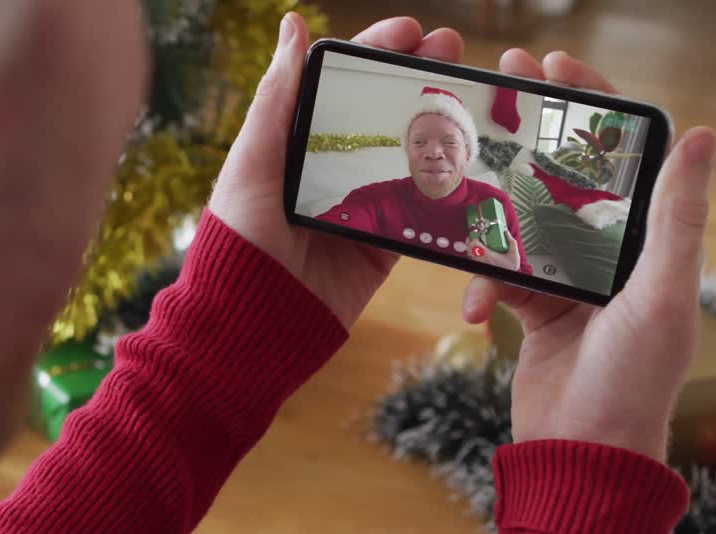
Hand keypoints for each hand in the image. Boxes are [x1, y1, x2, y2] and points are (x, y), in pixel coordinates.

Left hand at [208, 14, 465, 327]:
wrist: (252, 323)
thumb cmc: (239, 238)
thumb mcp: (254, 162)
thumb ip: (278, 98)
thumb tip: (292, 23)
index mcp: (296, 142)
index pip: (341, 84)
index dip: (376, 51)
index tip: (411, 30)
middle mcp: (331, 169)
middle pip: (384, 111)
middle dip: (420, 75)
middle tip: (452, 50)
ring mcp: (361, 206)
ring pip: (412, 153)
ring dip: (443, 119)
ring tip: (472, 92)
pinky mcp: (383, 245)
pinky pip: (423, 209)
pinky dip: (450, 183)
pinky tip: (476, 154)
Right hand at [462, 50, 715, 460]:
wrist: (580, 455)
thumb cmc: (632, 382)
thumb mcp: (659, 296)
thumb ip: (674, 218)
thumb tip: (702, 134)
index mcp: (650, 240)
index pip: (624, 153)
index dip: (590, 103)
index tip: (551, 66)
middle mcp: (612, 252)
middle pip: (566, 173)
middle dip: (530, 133)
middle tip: (495, 91)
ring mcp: (570, 280)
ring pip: (521, 220)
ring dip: (492, 216)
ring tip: (460, 196)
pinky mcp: (535, 308)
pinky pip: (499, 273)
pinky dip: (483, 286)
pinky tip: (477, 311)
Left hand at [467, 231, 520, 271]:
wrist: (507, 279)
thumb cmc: (510, 268)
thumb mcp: (514, 253)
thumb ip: (511, 241)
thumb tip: (505, 231)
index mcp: (488, 255)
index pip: (474, 245)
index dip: (473, 238)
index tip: (477, 234)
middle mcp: (481, 260)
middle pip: (469, 248)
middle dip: (469, 241)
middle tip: (474, 236)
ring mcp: (479, 264)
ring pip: (469, 254)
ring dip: (470, 247)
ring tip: (475, 242)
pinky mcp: (479, 266)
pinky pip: (472, 258)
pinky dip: (472, 253)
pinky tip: (478, 250)